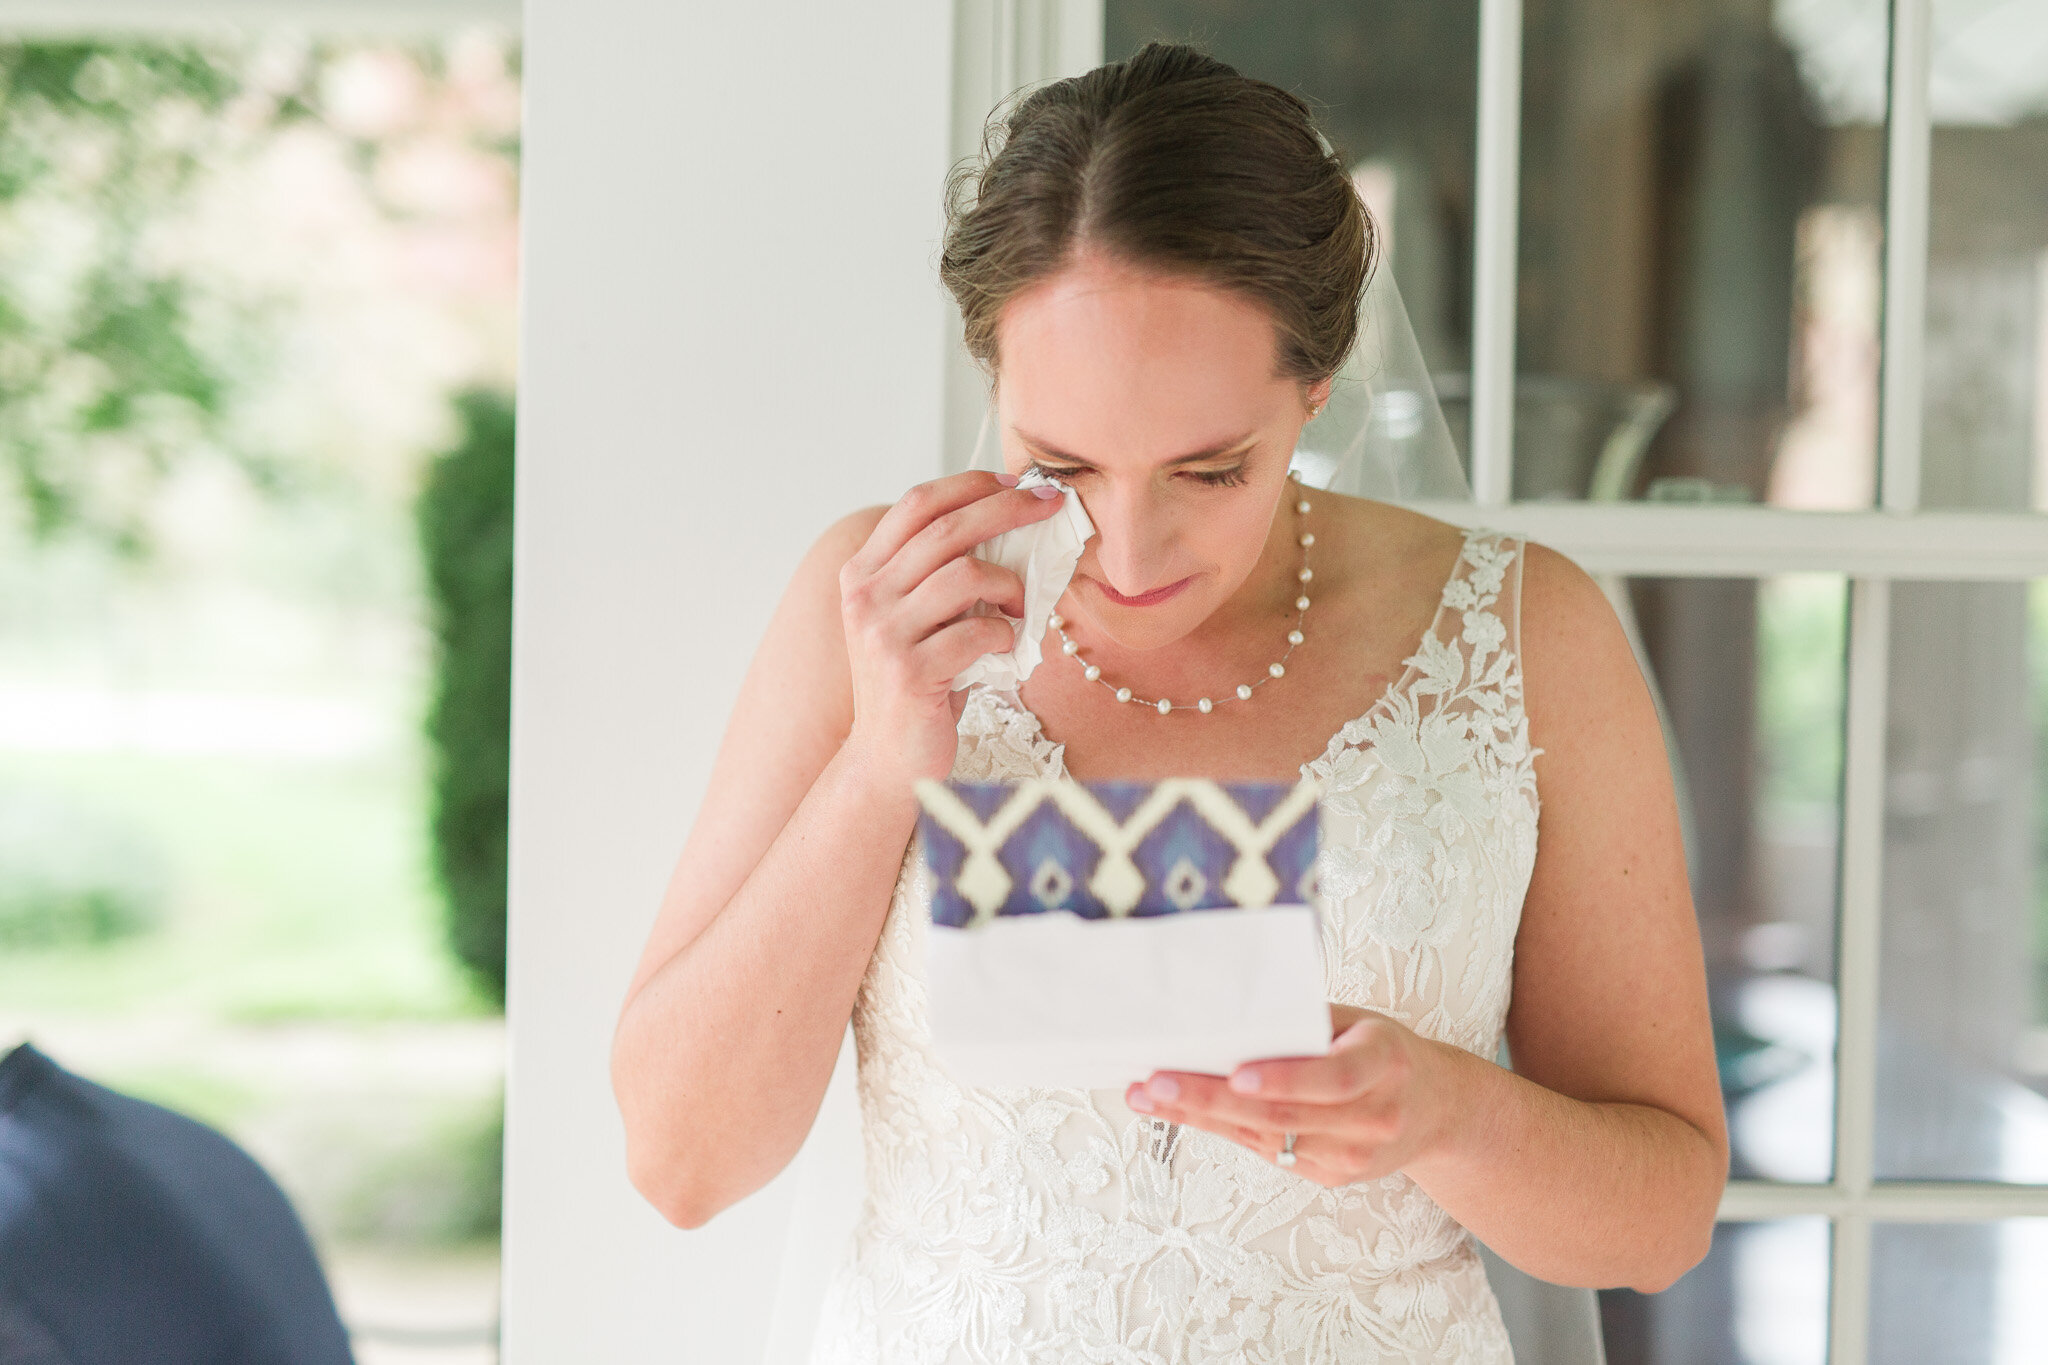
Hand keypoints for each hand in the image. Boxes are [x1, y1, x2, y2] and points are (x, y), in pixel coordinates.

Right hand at [837, 470, 1064, 784]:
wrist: (888, 759)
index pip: (918, 503)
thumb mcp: (918, 617)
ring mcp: (882, 633)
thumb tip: (1008, 522)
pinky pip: (978, 630)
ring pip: (966, 573)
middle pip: (947, 527)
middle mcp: (864, 596)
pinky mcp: (909, 671)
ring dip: (1010, 584)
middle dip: (1007, 508)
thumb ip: (940, 572)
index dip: (971, 485)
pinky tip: (1004, 647)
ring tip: (1020, 606)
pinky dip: (1005, 633)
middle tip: (1049, 507)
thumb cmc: (917, 683)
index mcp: (863, 573)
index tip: (1016, 483)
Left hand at [1123, 1008, 1450, 1186]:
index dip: (1286, 1078)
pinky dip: (1221, 1130)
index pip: (1335, 1077)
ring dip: (1201, 1117)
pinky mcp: (1331, 1176)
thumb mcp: (1361, 1023)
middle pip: (1285, 1114)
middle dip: (1213, 1099)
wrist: (1438, 1112)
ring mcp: (1352, 1155)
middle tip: (1159, 1082)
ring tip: (1148, 1095)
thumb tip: (1233, 1008)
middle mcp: (1373, 1116)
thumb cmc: (1386, 1053)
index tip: (1237, 1072)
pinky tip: (1181, 1112)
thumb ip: (1308, 1021)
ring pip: (1266, 1138)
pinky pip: (1268, 1151)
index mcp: (1385, 1064)